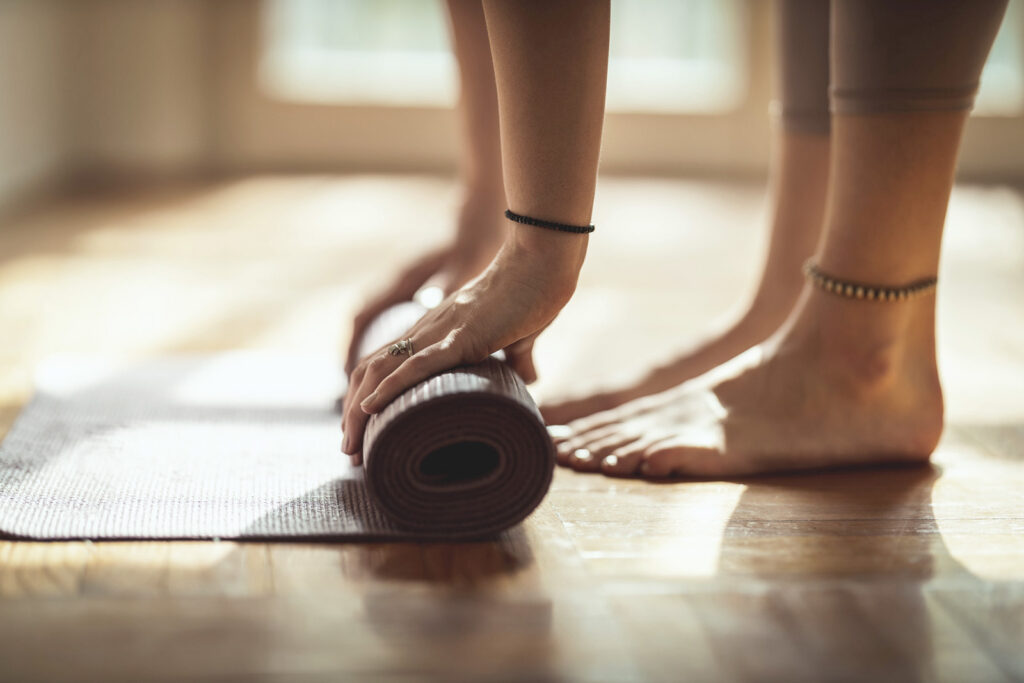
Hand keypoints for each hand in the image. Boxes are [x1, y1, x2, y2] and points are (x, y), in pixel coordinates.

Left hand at [342, 231, 585, 462]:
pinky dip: (390, 386)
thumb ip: (517, 357)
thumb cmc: (534, 293)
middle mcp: (428, 331)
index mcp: (437, 332)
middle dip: (353, 413)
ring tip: (351, 445)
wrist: (543, 262)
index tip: (365, 432)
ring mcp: (441, 332)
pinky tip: (370, 407)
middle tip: (350, 451)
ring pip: (382, 369)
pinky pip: (418, 364)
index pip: (386, 364)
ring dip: (360, 409)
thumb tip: (529, 379)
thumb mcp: (520, 334)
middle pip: (371, 371)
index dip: (368, 396)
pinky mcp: (462, 337)